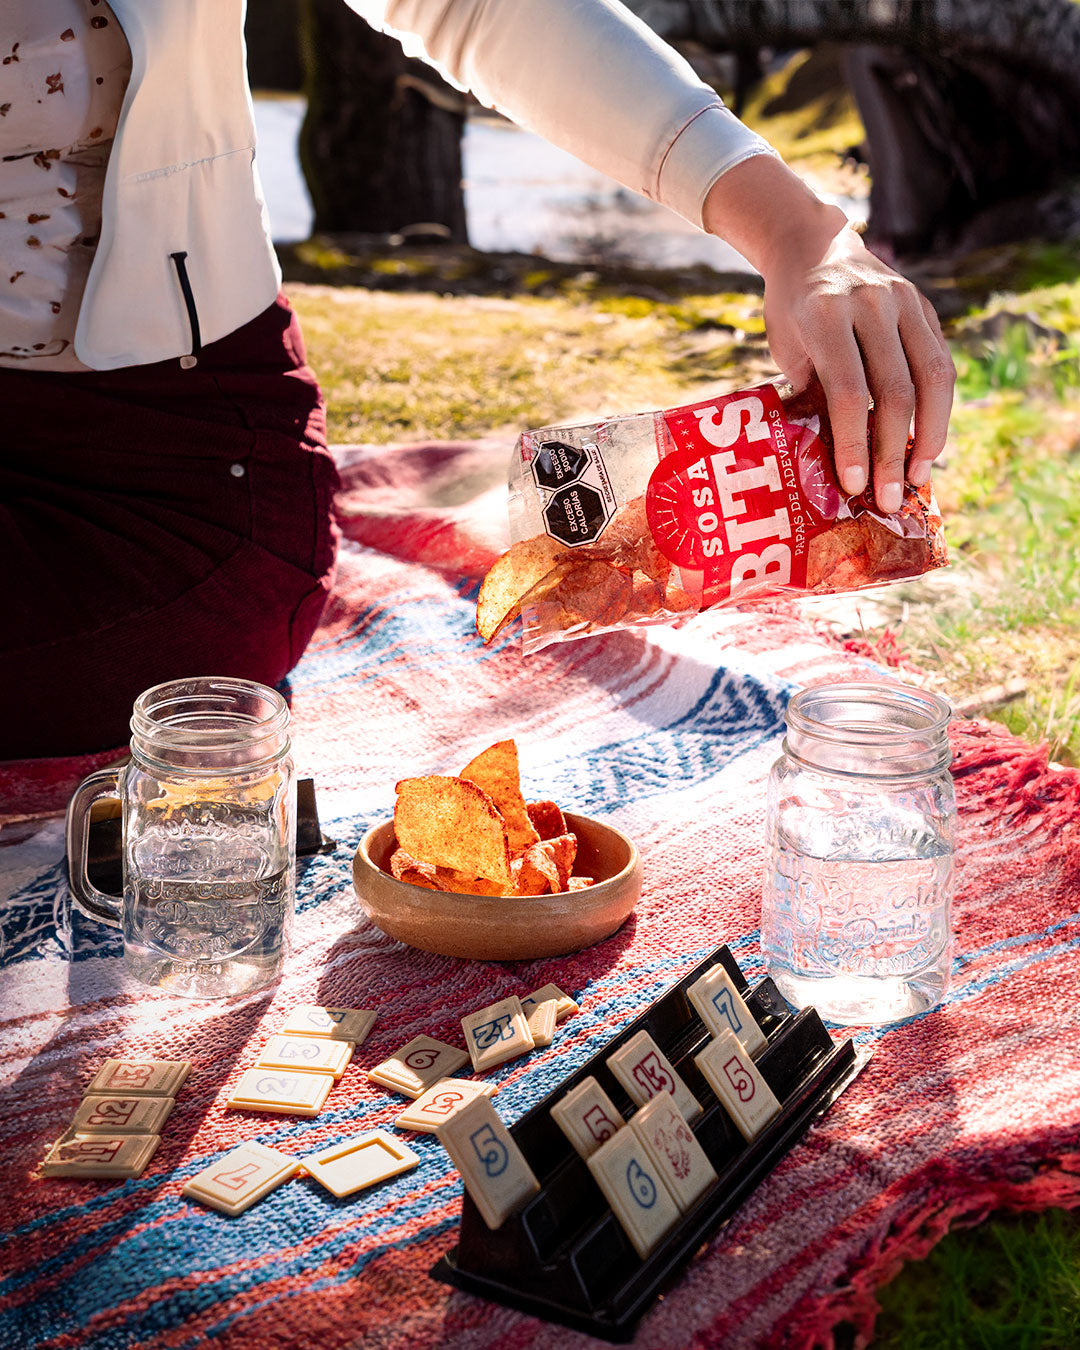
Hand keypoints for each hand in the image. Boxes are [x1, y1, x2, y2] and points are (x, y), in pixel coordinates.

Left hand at [701, 157, 954, 512]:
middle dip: (892, 452)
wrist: (811, 246)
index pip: (848, 391)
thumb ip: (811, 391)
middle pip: (894, 390)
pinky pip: (940, 363)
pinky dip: (938, 408)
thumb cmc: (790, 310)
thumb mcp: (786, 348)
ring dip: (929, 435)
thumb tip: (837, 459)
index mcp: (826, 316)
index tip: (853, 485)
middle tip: (890, 498)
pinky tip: (929, 443)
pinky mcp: (925, 306)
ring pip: (931, 378)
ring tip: (918, 476)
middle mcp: (871, 305)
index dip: (854, 443)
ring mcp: (904, 302)